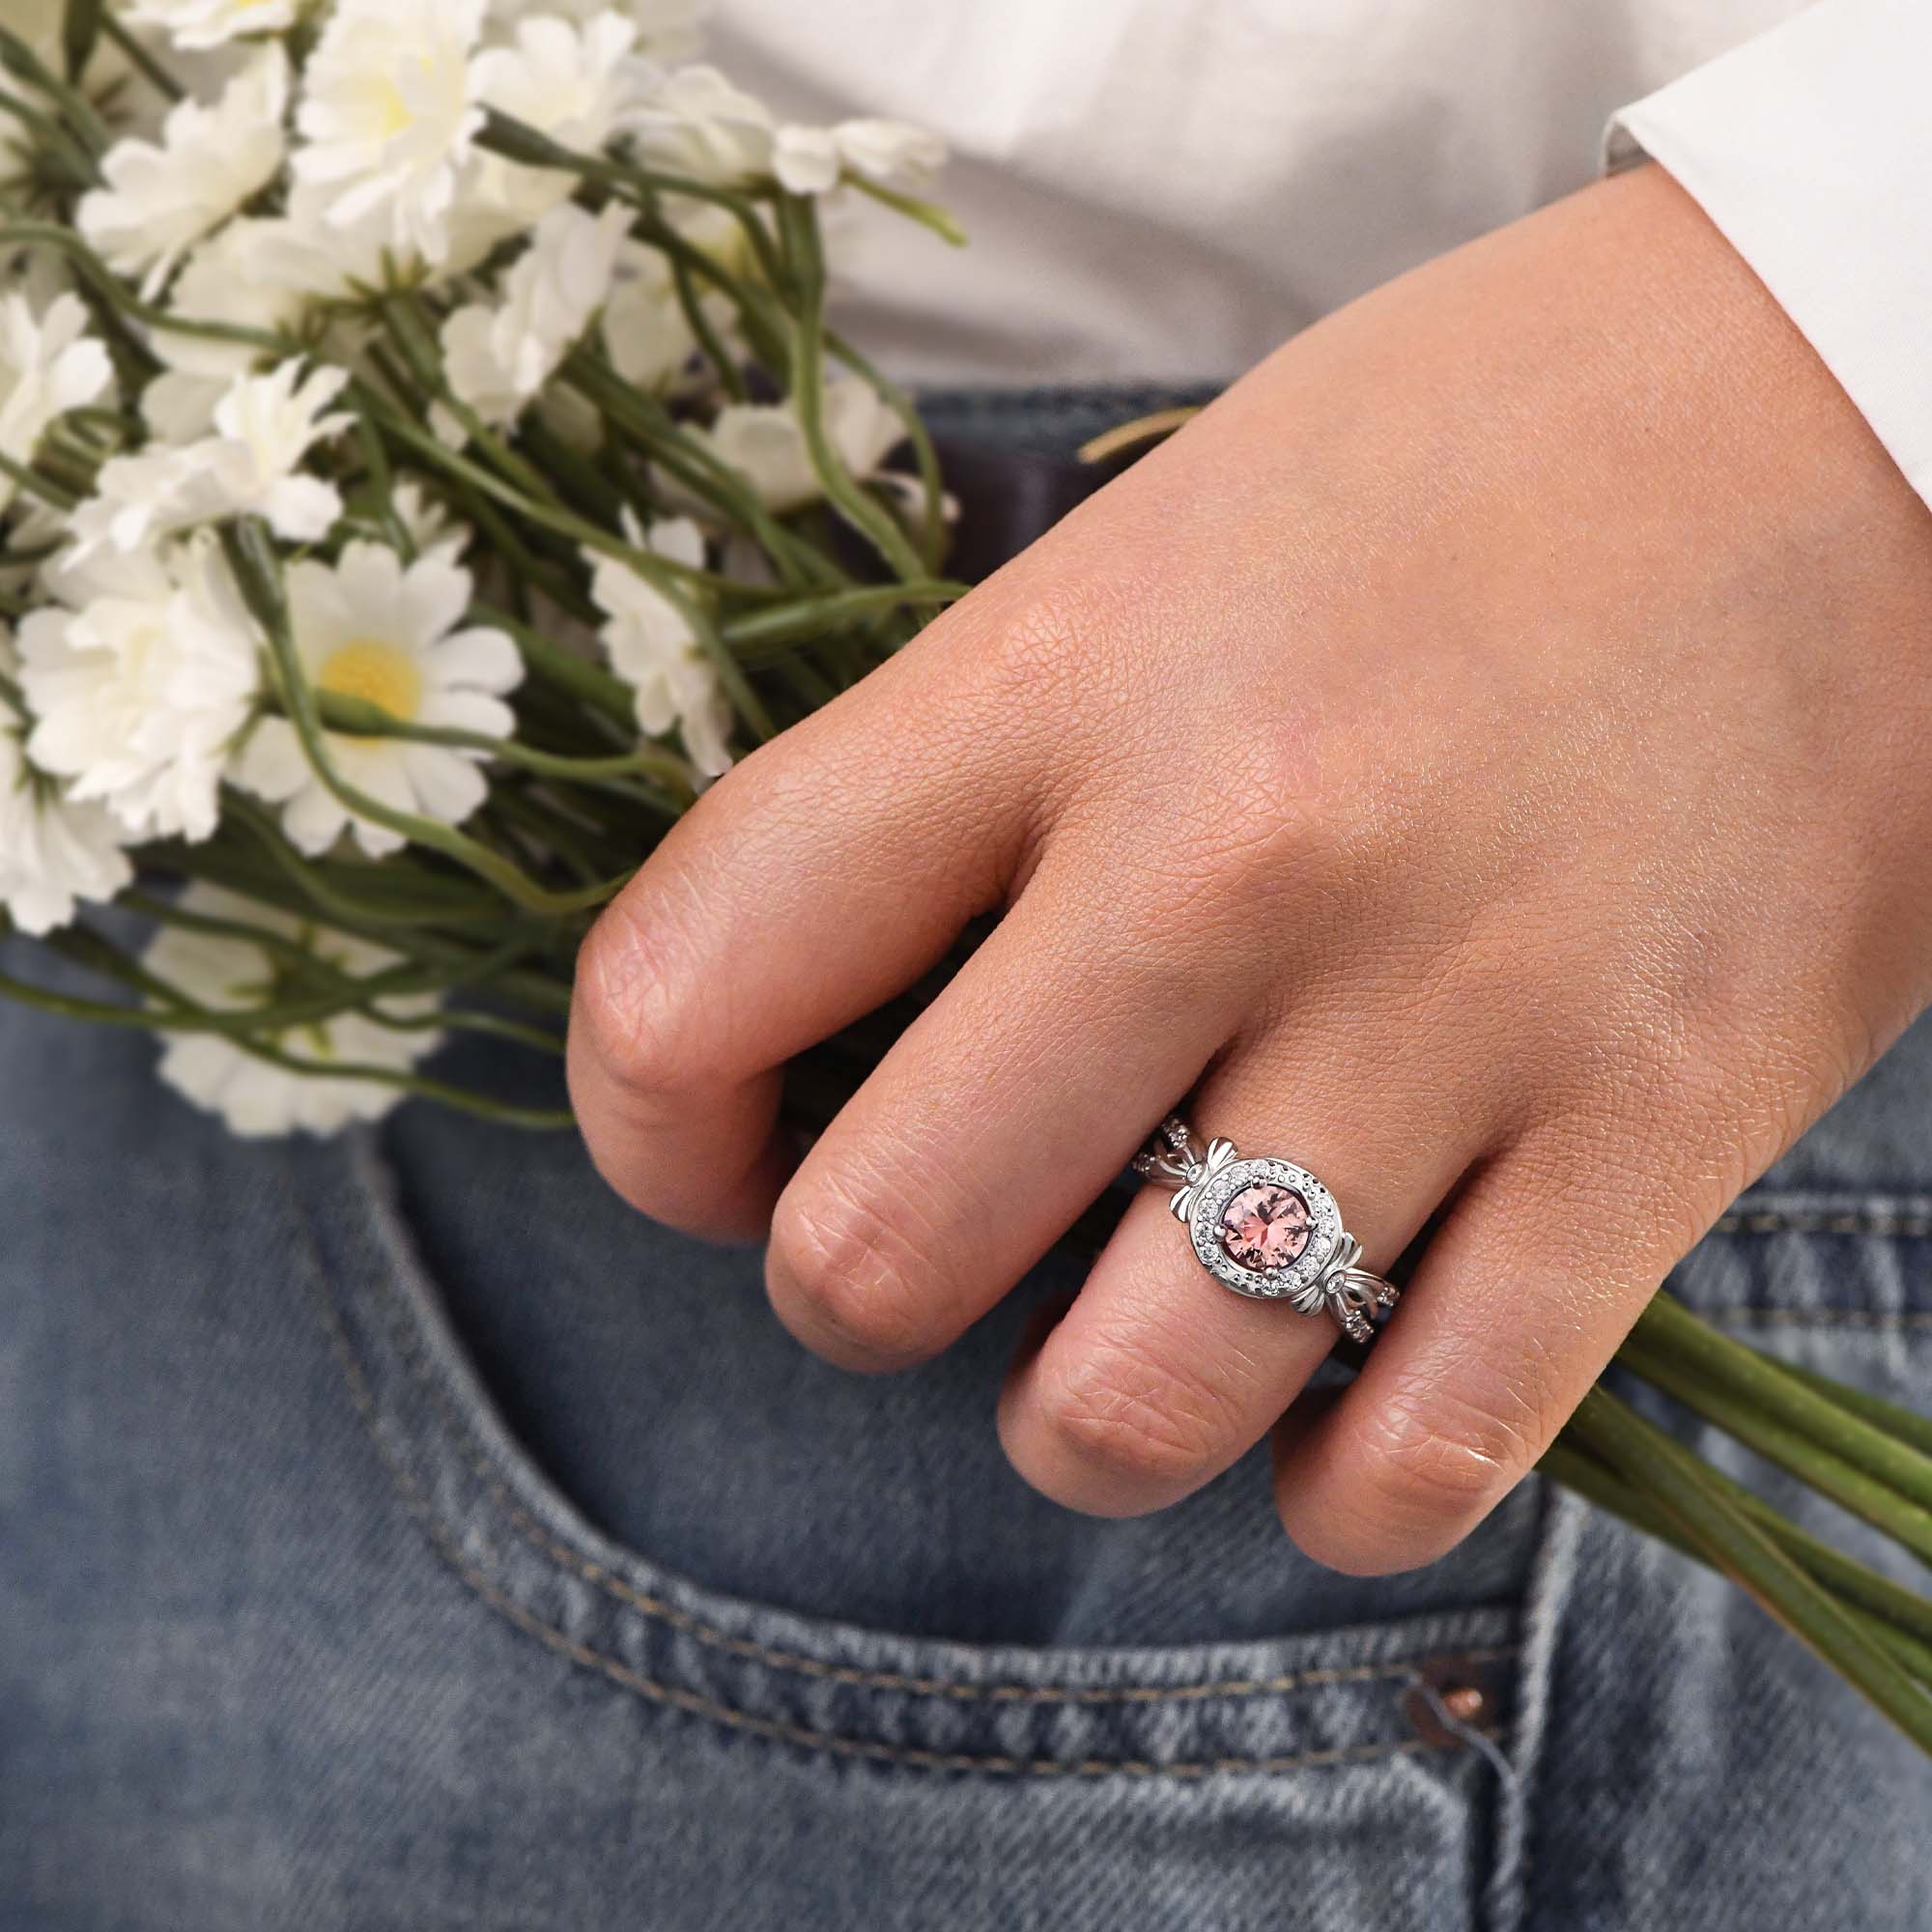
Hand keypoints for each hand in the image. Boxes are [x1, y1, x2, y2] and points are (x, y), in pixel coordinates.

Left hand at [568, 164, 1931, 1573]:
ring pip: (1135, 1399)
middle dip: (852, 1296)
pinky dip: (1331, 1491)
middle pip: (880, 1249)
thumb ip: (969, 774)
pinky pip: (1422, 1449)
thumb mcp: (1153, 543)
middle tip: (927, 1247)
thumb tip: (826, 1010)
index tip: (709, 1151)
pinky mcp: (1656, 1124)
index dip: (646, 1124)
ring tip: (1115, 1363)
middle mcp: (1227, 850)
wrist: (1857, 395)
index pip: (695, 973)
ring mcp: (1452, 1006)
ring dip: (1080, 1427)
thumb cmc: (1462, 460)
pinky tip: (1319, 1420)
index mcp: (1060, 678)